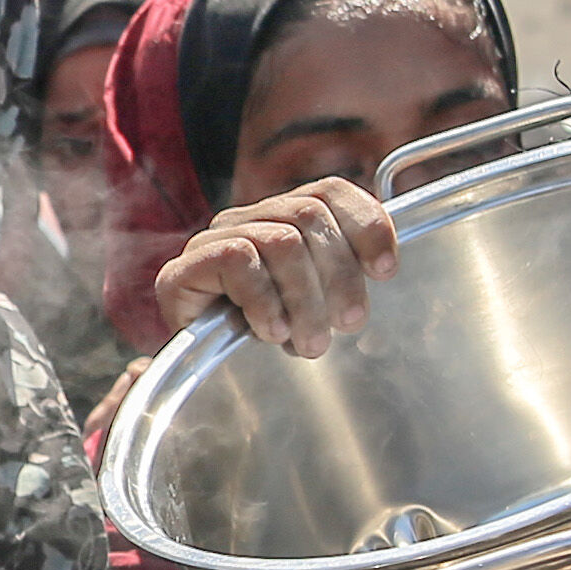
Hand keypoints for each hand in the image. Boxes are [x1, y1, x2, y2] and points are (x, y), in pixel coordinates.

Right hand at [150, 177, 397, 353]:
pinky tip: (271, 331)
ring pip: (282, 242)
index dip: (365, 223)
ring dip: (306, 299)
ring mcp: (212, 240)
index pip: (329, 191)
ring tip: (310, 341)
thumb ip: (341, 280)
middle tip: (349, 323)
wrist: (196, 378)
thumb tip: (386, 264)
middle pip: (309, 216)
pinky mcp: (184, 269)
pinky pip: (239, 262)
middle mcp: (248, 219)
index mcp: (283, 219)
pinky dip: (264, 301)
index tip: (386, 269)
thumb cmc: (264, 343)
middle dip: (340, 275)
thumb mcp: (315, 308)